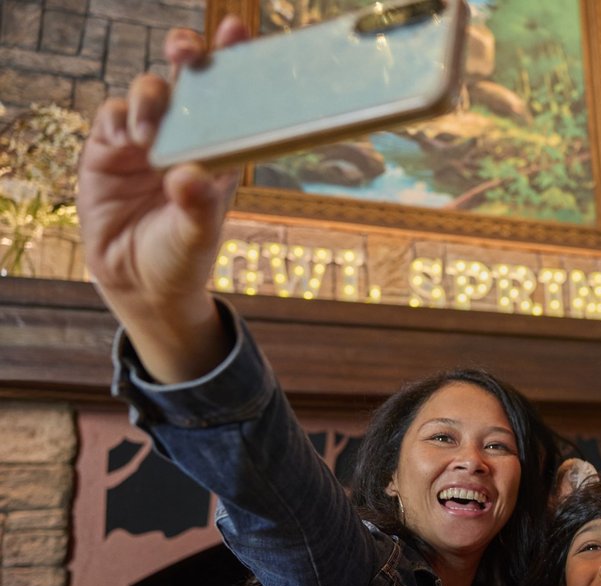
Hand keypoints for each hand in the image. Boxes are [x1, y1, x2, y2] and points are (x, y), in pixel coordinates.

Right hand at [78, 17, 249, 381]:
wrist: (139, 285)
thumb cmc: (181, 258)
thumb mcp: (197, 236)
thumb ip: (197, 207)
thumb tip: (190, 176)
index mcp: (219, 151)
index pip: (231, 98)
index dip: (234, 60)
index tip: (238, 31)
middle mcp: (184, 138)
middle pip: (185, 80)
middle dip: (185, 54)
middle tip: (186, 51)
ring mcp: (144, 141)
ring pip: (147, 93)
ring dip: (151, 98)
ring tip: (153, 133)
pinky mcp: (107, 151)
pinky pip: (111, 118)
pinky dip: (120, 121)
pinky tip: (130, 140)